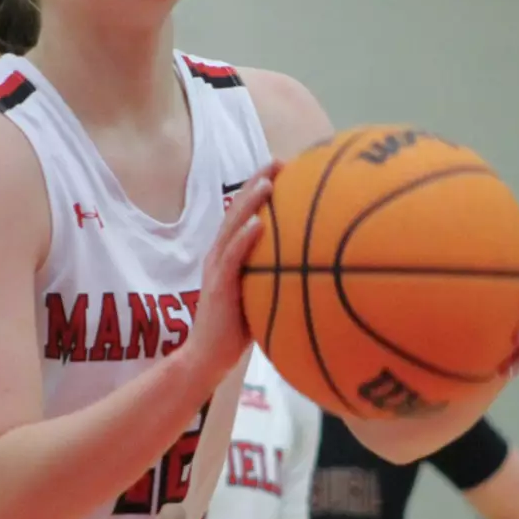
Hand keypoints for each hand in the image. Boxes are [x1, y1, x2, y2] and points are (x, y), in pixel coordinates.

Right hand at [183, 163, 277, 382]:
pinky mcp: (217, 287)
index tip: (284, 168)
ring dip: (249, 203)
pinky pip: (231, 259)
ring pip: (232, 228)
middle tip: (278, 161)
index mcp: (229, 255)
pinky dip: (244, 240)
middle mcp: (220, 255)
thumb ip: (275, 276)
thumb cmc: (237, 330)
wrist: (208, 357)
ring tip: (267, 182)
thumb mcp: (260, 295)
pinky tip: (258, 224)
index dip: (260, 189)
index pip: (244, 214)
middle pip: (237, 211)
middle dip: (256, 184)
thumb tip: (311, 266)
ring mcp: (217, 269)